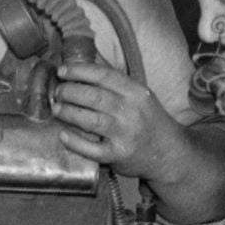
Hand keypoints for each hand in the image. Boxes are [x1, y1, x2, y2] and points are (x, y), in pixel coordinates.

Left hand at [52, 62, 190, 175]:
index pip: (104, 75)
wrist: (168, 151)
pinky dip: (74, 142)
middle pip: (93, 97)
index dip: (79, 71)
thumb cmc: (148, 120)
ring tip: (56, 108)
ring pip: (90, 120)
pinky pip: (91, 149)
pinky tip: (63, 134)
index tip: (62, 71)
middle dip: (69, 92)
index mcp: (136, 92)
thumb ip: (115, 84)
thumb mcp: (139, 96)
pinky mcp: (118, 155)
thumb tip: (81, 69)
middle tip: (58, 92)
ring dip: (68, 113)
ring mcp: (125, 134)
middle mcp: (131, 111)